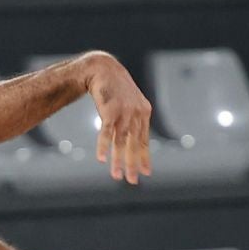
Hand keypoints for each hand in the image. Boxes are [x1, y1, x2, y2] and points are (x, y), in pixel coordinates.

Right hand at [82, 53, 153, 183]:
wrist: (102, 68)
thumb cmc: (114, 87)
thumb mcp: (128, 102)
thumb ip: (133, 118)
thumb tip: (132, 137)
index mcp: (143, 113)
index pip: (144, 140)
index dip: (144, 157)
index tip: (146, 172)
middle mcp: (137, 114)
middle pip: (134, 145)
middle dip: (133, 165)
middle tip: (132, 181)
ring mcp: (124, 112)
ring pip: (121, 142)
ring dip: (118, 161)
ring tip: (116, 176)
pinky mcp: (110, 111)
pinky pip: (107, 133)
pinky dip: (104, 146)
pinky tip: (102, 159)